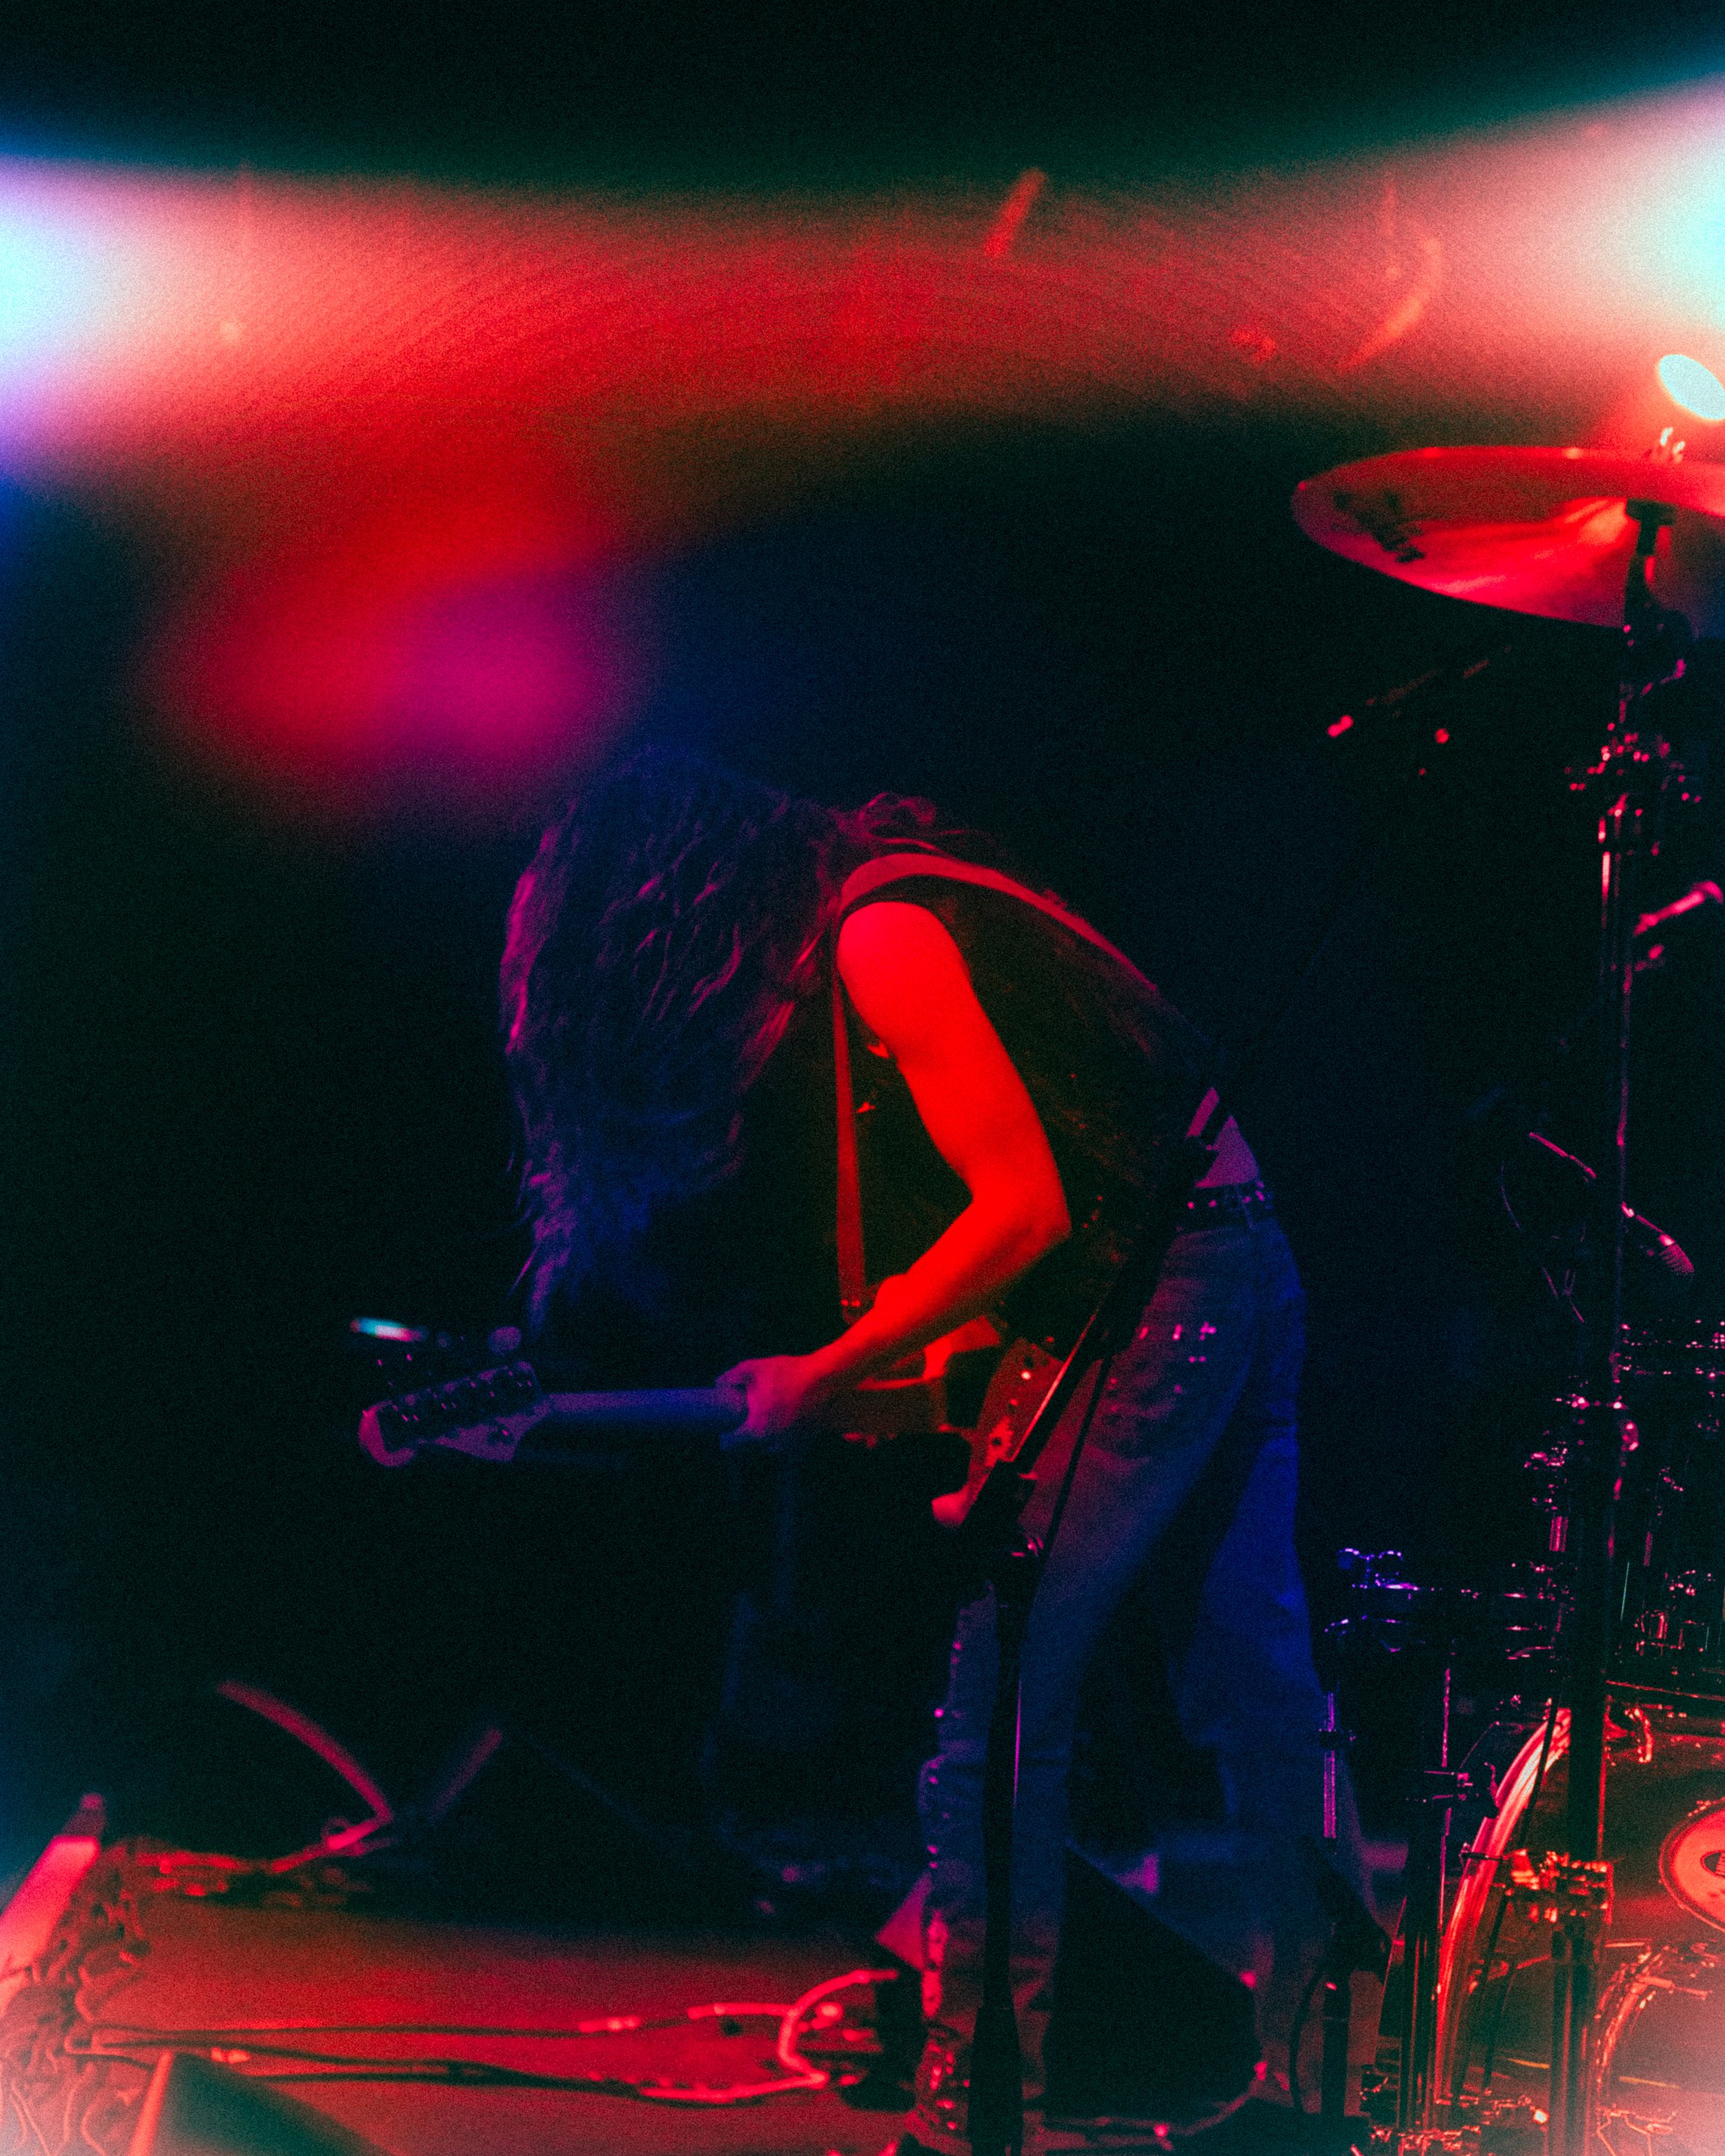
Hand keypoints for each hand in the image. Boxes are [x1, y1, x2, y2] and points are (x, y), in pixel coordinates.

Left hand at [716, 1353, 832, 1447]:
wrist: (828, 1381)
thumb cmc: (790, 1374)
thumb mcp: (755, 1368)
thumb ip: (732, 1377)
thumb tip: (719, 1383)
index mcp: (755, 1430)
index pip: (730, 1446)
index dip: (725, 1436)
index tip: (727, 1428)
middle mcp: (772, 1444)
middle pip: (749, 1448)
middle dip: (746, 1436)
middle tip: (747, 1420)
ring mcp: (790, 1446)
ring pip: (769, 1448)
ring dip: (765, 1438)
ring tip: (768, 1419)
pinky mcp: (806, 1444)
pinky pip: (787, 1446)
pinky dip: (784, 1437)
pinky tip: (786, 1421)